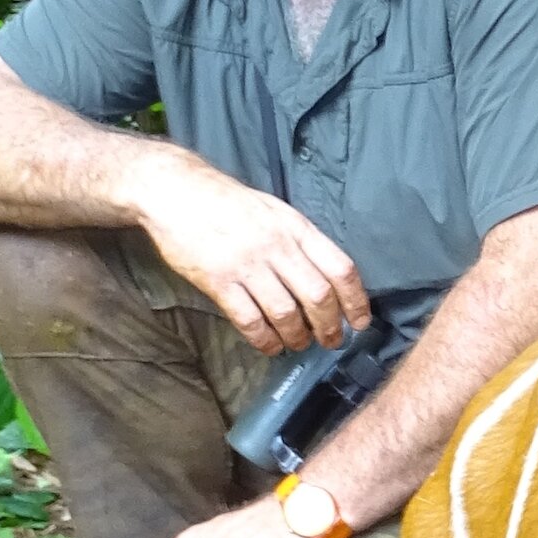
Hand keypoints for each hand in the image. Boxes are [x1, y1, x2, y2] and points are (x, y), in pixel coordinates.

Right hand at [137, 160, 369, 351]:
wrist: (177, 192)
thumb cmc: (230, 204)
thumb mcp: (276, 211)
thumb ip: (301, 241)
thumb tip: (328, 279)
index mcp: (296, 228)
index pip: (340, 269)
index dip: (356, 301)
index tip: (360, 322)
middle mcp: (277, 246)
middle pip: (318, 296)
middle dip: (330, 326)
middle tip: (331, 341)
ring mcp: (247, 264)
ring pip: (286, 313)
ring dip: (298, 336)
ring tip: (299, 343)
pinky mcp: (218, 281)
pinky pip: (250, 320)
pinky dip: (265, 340)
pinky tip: (270, 345)